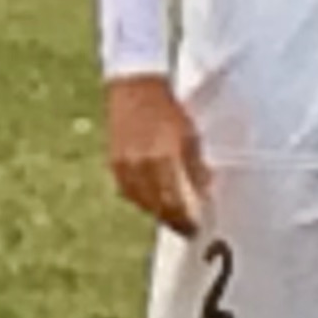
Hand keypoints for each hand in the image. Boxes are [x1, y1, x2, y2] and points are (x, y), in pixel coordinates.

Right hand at [106, 76, 211, 236]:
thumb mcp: (190, 136)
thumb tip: (204, 192)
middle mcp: (142, 165)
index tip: (196, 228)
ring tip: (169, 215)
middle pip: (159, 207)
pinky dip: (140, 199)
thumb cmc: (167, 110)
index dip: (186, 220)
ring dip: (157, 211)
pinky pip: (128, 191)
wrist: (135, 89)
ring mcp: (125, 165)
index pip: (176, 203)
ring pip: (142, 202)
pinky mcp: (114, 162)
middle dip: (174, 220)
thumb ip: (196, 168)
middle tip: (185, 228)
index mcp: (165, 158)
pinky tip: (150, 199)